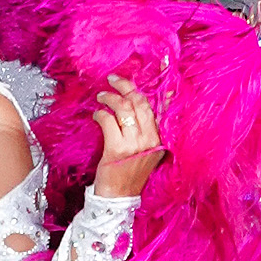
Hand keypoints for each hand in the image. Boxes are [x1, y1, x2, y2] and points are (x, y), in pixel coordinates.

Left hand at [92, 75, 164, 198]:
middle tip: (113, 79)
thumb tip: (138, 103)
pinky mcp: (118, 149)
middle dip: (125, 86)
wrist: (119, 197)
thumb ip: (148, 129)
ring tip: (101, 97)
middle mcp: (152, 139)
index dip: (163, 85)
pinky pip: (108, 121)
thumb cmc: (131, 172)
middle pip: (140, 102)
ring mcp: (136, 144)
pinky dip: (100, 114)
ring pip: (123, 108)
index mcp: (162, 137)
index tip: (162, 63)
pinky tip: (96, 115)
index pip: (164, 106)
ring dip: (109, 98)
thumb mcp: (148, 150)